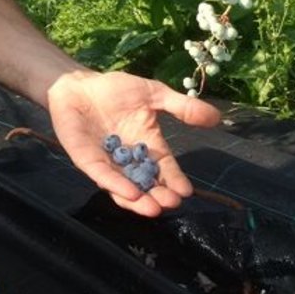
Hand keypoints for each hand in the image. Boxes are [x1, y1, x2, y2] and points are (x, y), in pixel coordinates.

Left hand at [47, 69, 220, 216]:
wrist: (78, 84)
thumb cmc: (115, 90)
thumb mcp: (154, 94)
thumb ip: (182, 107)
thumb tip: (216, 117)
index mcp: (147, 145)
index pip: (164, 168)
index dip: (174, 180)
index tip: (187, 192)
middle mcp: (128, 159)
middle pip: (146, 184)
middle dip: (158, 196)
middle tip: (171, 204)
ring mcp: (107, 161)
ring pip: (124, 188)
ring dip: (139, 201)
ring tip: (153, 209)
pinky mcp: (86, 159)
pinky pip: (102, 175)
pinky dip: (115, 185)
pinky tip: (129, 193)